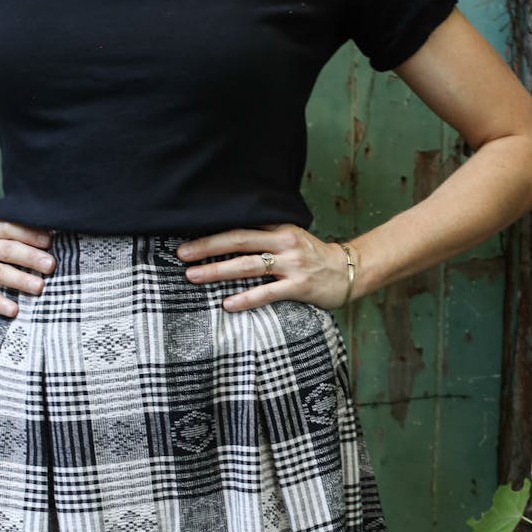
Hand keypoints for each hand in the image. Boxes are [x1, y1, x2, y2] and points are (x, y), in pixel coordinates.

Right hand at [0, 219, 56, 316]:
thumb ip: (14, 235)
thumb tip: (50, 239)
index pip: (9, 229)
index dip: (29, 234)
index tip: (49, 241)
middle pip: (8, 251)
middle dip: (30, 258)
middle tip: (50, 265)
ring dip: (20, 280)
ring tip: (39, 287)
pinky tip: (14, 310)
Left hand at [176, 224, 354, 311]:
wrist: (349, 270)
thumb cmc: (314, 257)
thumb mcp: (291, 238)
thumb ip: (265, 237)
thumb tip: (227, 242)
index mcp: (279, 228)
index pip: (240, 226)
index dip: (212, 233)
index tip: (186, 238)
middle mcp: (284, 242)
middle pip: (239, 241)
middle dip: (207, 247)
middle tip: (182, 255)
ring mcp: (292, 264)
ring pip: (249, 265)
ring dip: (218, 271)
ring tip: (194, 276)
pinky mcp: (299, 287)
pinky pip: (268, 293)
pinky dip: (247, 298)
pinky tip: (228, 304)